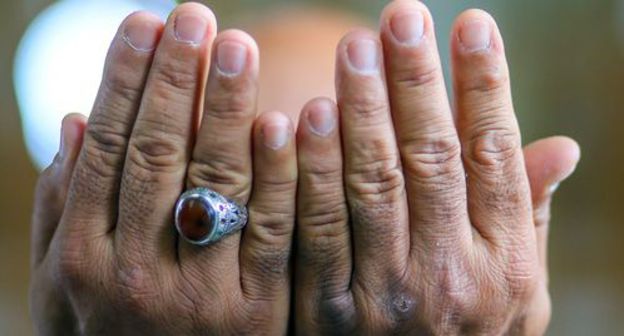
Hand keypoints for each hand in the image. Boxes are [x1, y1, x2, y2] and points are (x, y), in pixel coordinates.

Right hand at [29, 4, 296, 334]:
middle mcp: (134, 273)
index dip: (125, 81)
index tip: (145, 23)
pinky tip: (283, 120)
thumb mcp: (58, 287)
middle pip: (158, 154)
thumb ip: (62, 209)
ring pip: (215, 184)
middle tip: (193, 16)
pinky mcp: (256, 314)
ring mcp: (198, 295)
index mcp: (82, 257)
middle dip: (175, 79)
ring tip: (237, 46)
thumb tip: (73, 123)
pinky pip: (269, 233)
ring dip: (226, 108)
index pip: (107, 148)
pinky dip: (276, 175)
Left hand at [293, 1, 579, 334]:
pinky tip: (301, 117)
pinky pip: (316, 230)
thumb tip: (564, 146)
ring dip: (363, 111)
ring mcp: (387, 293)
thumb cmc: (471, 332)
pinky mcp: (329, 309)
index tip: (470, 24)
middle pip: (431, 159)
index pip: (494, 155)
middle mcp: (450, 273)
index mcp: (503, 260)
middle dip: (416, 82)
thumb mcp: (518, 290)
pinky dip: (309, 172)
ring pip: (373, 185)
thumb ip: (528, 216)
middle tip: (400, 16)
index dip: (485, 85)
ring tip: (354, 49)